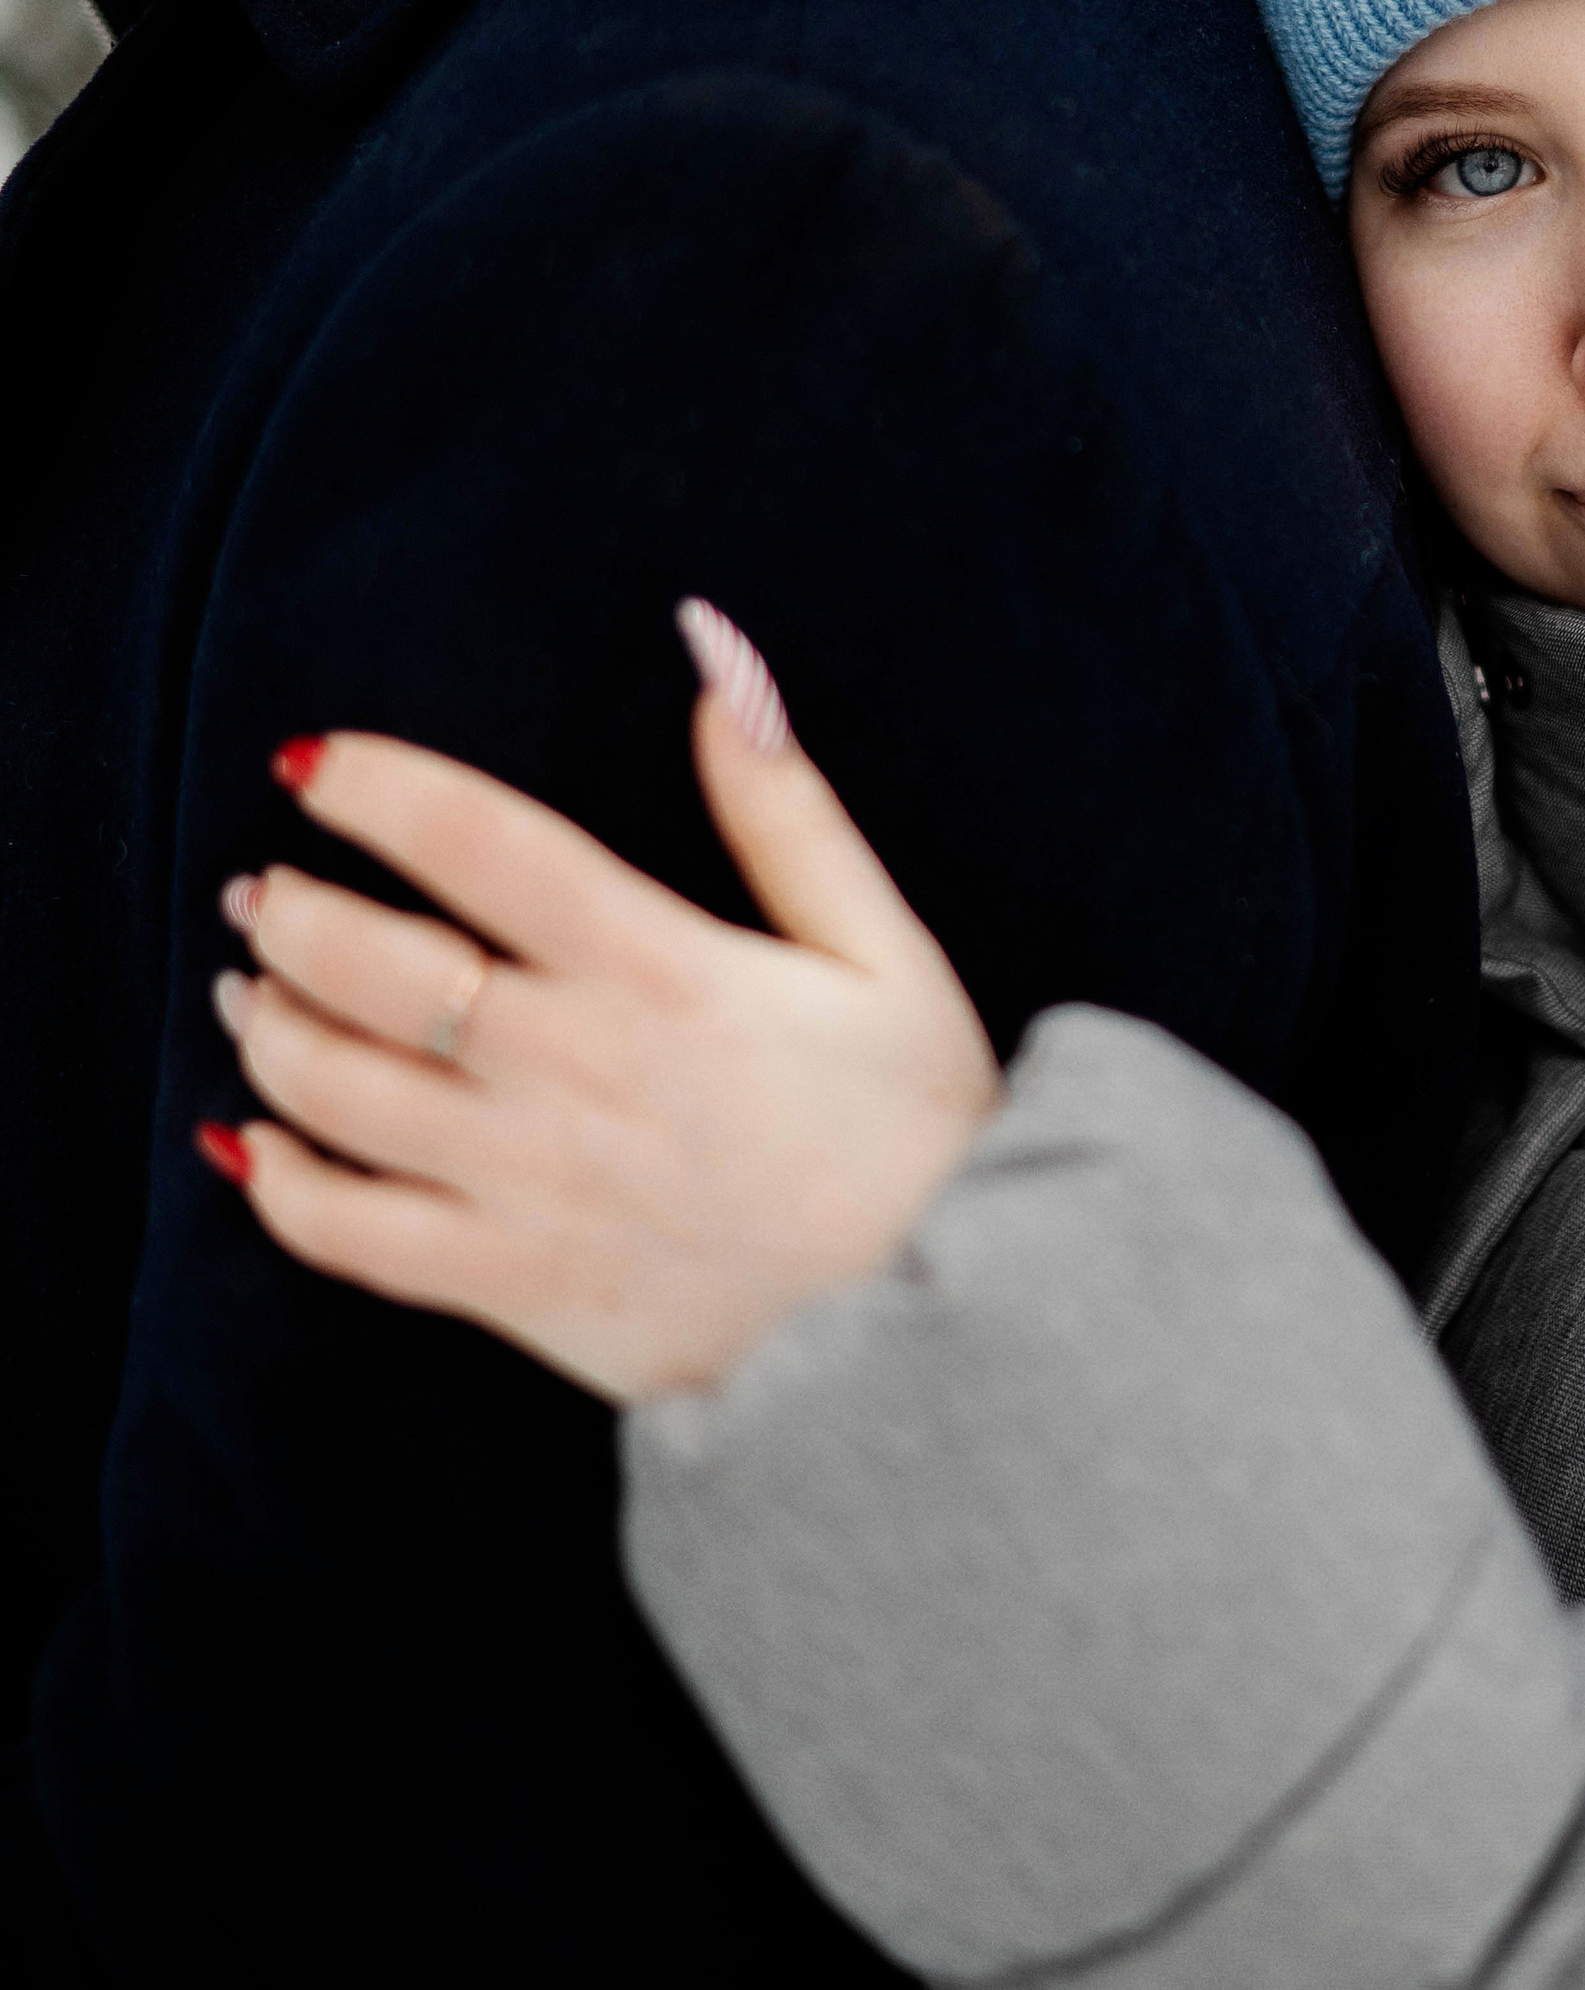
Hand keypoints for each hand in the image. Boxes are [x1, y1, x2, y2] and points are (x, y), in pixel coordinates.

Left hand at [204, 606, 1002, 1403]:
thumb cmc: (919, 1129)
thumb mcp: (882, 949)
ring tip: (253, 992)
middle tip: (262, 889)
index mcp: (662, 972)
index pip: (482, 844)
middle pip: (377, 967)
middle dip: (293, 913)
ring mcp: (530, 1187)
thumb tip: (716, 660)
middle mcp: (574, 1072)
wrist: (933, 1329)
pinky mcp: (514, 1288)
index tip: (312, 762)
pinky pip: (354, 1239)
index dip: (379, 787)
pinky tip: (248, 1147)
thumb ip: (784, 808)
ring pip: (340, 1096)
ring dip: (272, 1031)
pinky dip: (279, 1190)